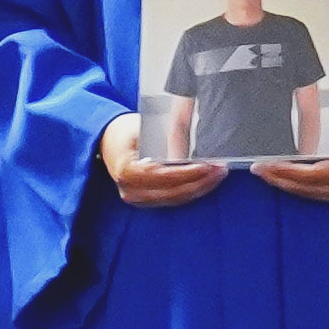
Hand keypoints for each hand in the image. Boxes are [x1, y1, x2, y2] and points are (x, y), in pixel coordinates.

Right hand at [101, 112, 227, 210]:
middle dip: (200, 182)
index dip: (188, 173)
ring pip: (175, 198)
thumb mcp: (143, 128)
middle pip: (172, 192)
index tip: (208, 166)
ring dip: (199, 188)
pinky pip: (172, 199)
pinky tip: (206, 182)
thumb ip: (164, 139)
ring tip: (218, 175)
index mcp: (128, 171)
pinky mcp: (145, 200)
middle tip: (221, 170)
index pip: (164, 176)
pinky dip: (190, 191)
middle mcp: (131, 190)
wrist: (107, 141)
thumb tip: (190, 148)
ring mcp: (137, 198)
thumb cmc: (126, 130)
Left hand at [248, 120, 328, 206]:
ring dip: (285, 184)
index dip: (284, 171)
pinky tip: (285, 180)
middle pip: (306, 188)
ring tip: (266, 174)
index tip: (264, 165)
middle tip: (258, 169)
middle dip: (278, 178)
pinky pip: (317, 195)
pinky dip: (298, 187)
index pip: (309, 175)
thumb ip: (320, 135)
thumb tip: (291, 135)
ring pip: (309, 194)